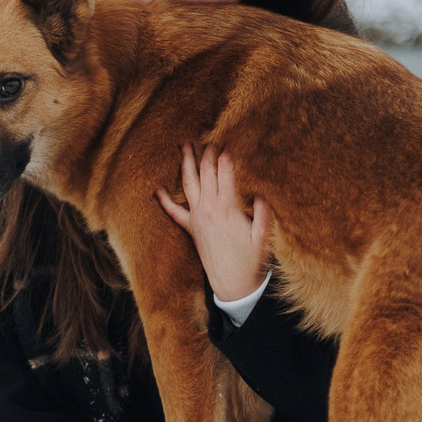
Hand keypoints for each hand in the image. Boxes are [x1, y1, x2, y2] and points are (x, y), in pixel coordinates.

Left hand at [156, 144, 272, 302]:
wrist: (232, 284)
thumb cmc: (251, 260)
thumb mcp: (264, 236)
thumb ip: (263, 212)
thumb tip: (259, 192)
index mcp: (228, 208)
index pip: (225, 173)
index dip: (226, 156)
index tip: (229, 142)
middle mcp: (208, 209)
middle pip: (205, 173)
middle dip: (206, 153)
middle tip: (208, 137)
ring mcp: (196, 218)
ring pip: (188, 184)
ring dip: (185, 163)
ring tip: (183, 145)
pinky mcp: (191, 229)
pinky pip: (173, 212)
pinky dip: (165, 200)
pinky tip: (157, 189)